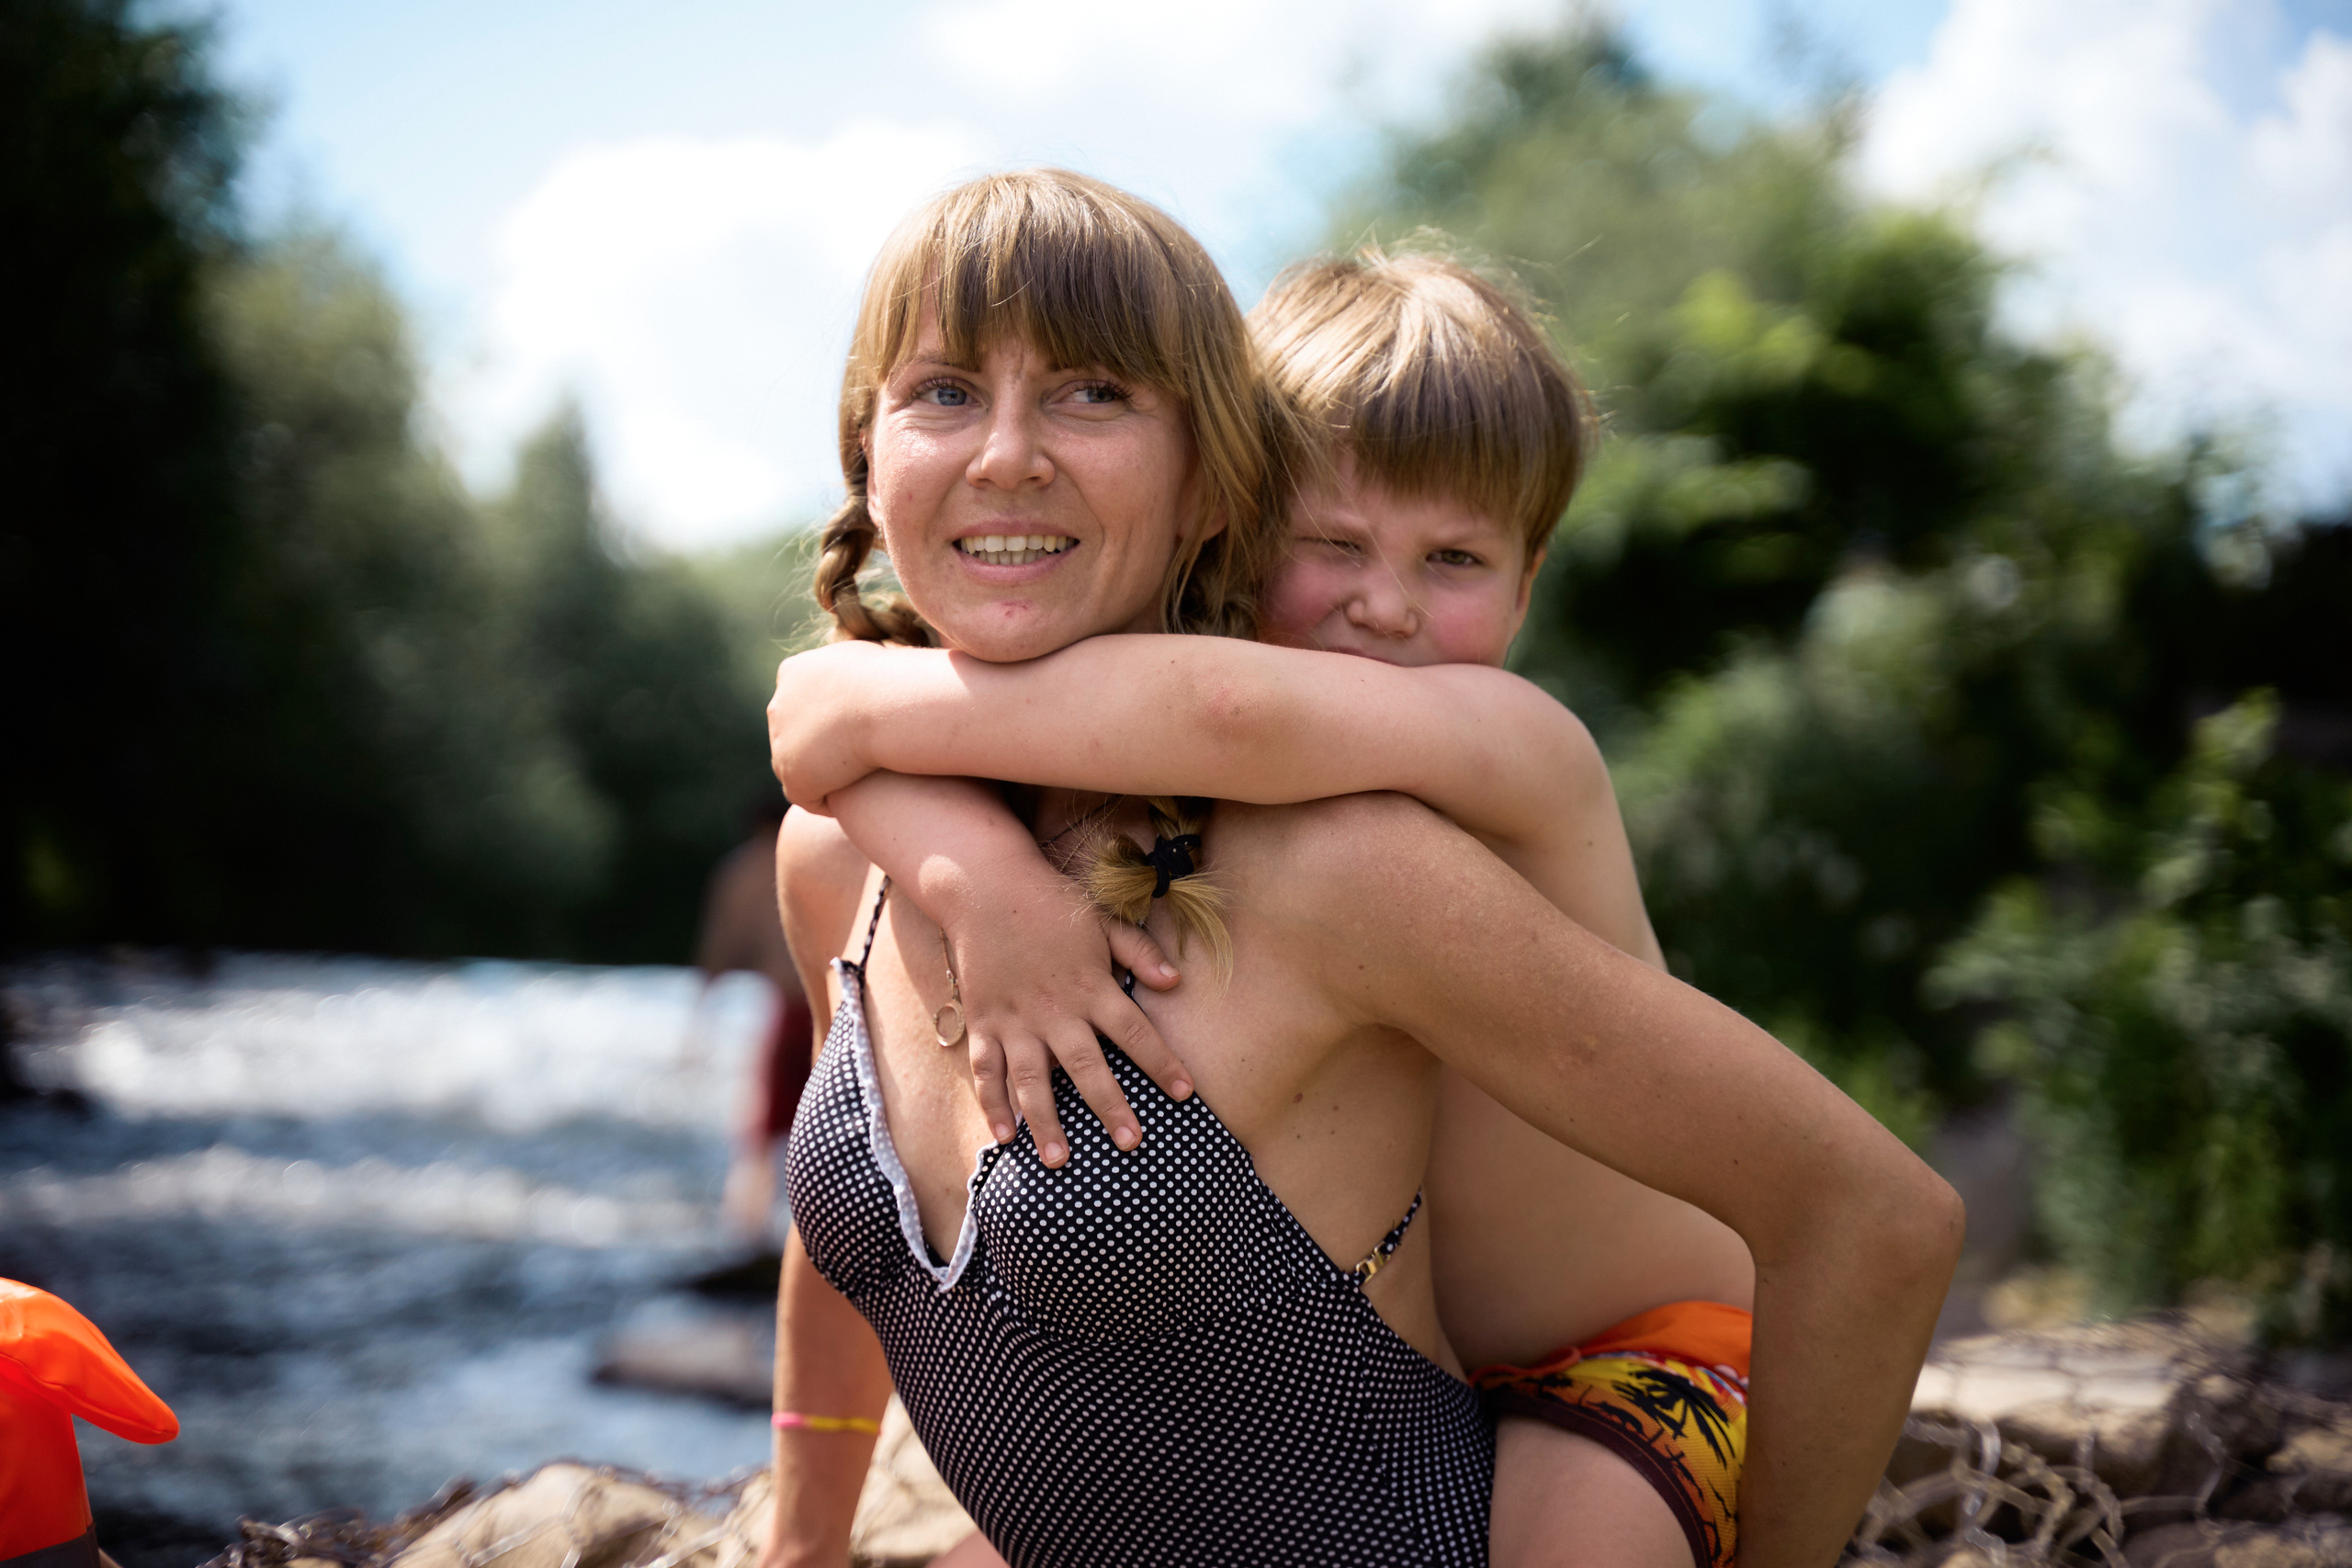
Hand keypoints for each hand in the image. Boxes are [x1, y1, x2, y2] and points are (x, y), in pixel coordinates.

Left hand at [769, 640, 891, 810]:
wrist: (885, 705)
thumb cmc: (891, 678)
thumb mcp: (870, 659)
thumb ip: (855, 670)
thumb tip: (863, 677)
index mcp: (792, 672)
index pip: (803, 699)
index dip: (828, 716)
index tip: (855, 727)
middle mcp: (778, 707)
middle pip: (793, 733)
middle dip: (817, 746)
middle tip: (854, 758)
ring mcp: (781, 745)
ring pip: (795, 767)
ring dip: (820, 776)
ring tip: (855, 784)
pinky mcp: (794, 778)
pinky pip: (808, 796)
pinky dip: (827, 800)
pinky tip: (853, 801)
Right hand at [944, 872, 1190, 1166]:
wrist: (985, 886)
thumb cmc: (1050, 904)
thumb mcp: (1102, 921)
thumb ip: (1140, 952)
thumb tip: (1176, 982)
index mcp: (1091, 986)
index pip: (1136, 1032)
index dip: (1163, 1063)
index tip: (1185, 1093)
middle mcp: (1055, 1010)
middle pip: (1086, 1066)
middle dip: (1110, 1107)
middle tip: (1131, 1144)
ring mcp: (1015, 1019)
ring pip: (1031, 1079)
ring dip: (1045, 1121)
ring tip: (1059, 1160)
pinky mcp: (983, 1021)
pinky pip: (986, 1070)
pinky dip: (991, 1103)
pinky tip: (1003, 1135)